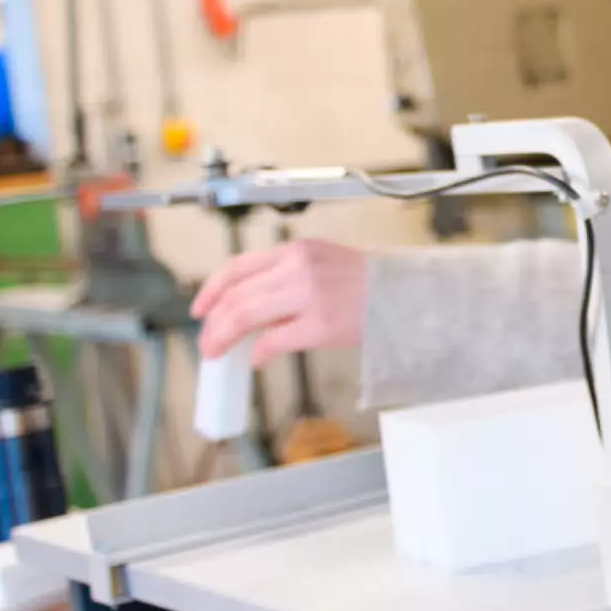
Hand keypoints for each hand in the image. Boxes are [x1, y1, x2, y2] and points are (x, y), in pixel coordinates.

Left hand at [190, 241, 369, 366]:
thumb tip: (254, 312)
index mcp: (298, 250)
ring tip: (218, 353)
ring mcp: (309, 295)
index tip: (199, 309)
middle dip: (213, 324)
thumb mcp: (325, 265)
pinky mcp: (320, 324)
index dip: (210, 291)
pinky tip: (256, 359)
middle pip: (236, 296)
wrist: (411, 296)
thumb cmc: (373, 286)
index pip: (238, 267)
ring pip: (244, 317)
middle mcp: (298, 268)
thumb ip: (288, 279)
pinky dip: (259, 353)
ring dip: (224, 338)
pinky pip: (273, 341)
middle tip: (207, 343)